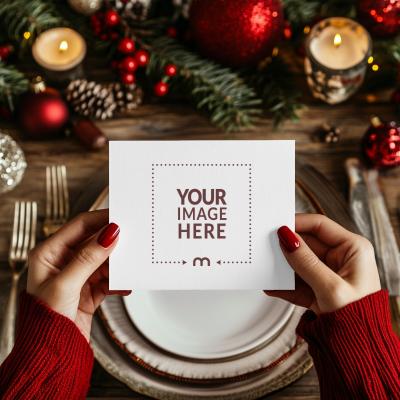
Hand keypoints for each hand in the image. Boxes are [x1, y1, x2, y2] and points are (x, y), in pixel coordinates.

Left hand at [27, 209, 129, 340]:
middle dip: (112, 241)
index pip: (80, 226)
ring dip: (117, 263)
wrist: (51, 356)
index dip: (101, 219)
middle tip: (132, 237)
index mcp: (49, 253)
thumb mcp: (66, 284)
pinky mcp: (88, 290)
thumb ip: (88, 257)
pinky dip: (118, 281)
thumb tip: (108, 234)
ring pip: (103, 260)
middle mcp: (63, 262)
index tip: (121, 216)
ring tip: (131, 264)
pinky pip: (108, 279)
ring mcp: (77, 276)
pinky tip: (125, 284)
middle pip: (94, 241)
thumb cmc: (44, 322)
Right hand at [266, 213, 380, 313]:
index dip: (297, 223)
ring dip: (283, 267)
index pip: (319, 225)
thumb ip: (305, 261)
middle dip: (286, 248)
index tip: (276, 226)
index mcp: (352, 249)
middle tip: (266, 247)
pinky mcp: (318, 287)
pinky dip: (284, 284)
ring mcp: (328, 273)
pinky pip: (297, 280)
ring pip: (299, 261)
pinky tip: (271, 286)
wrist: (359, 350)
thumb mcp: (330, 287)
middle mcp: (341, 258)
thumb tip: (286, 238)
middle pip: (306, 243)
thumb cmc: (359, 319)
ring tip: (266, 268)